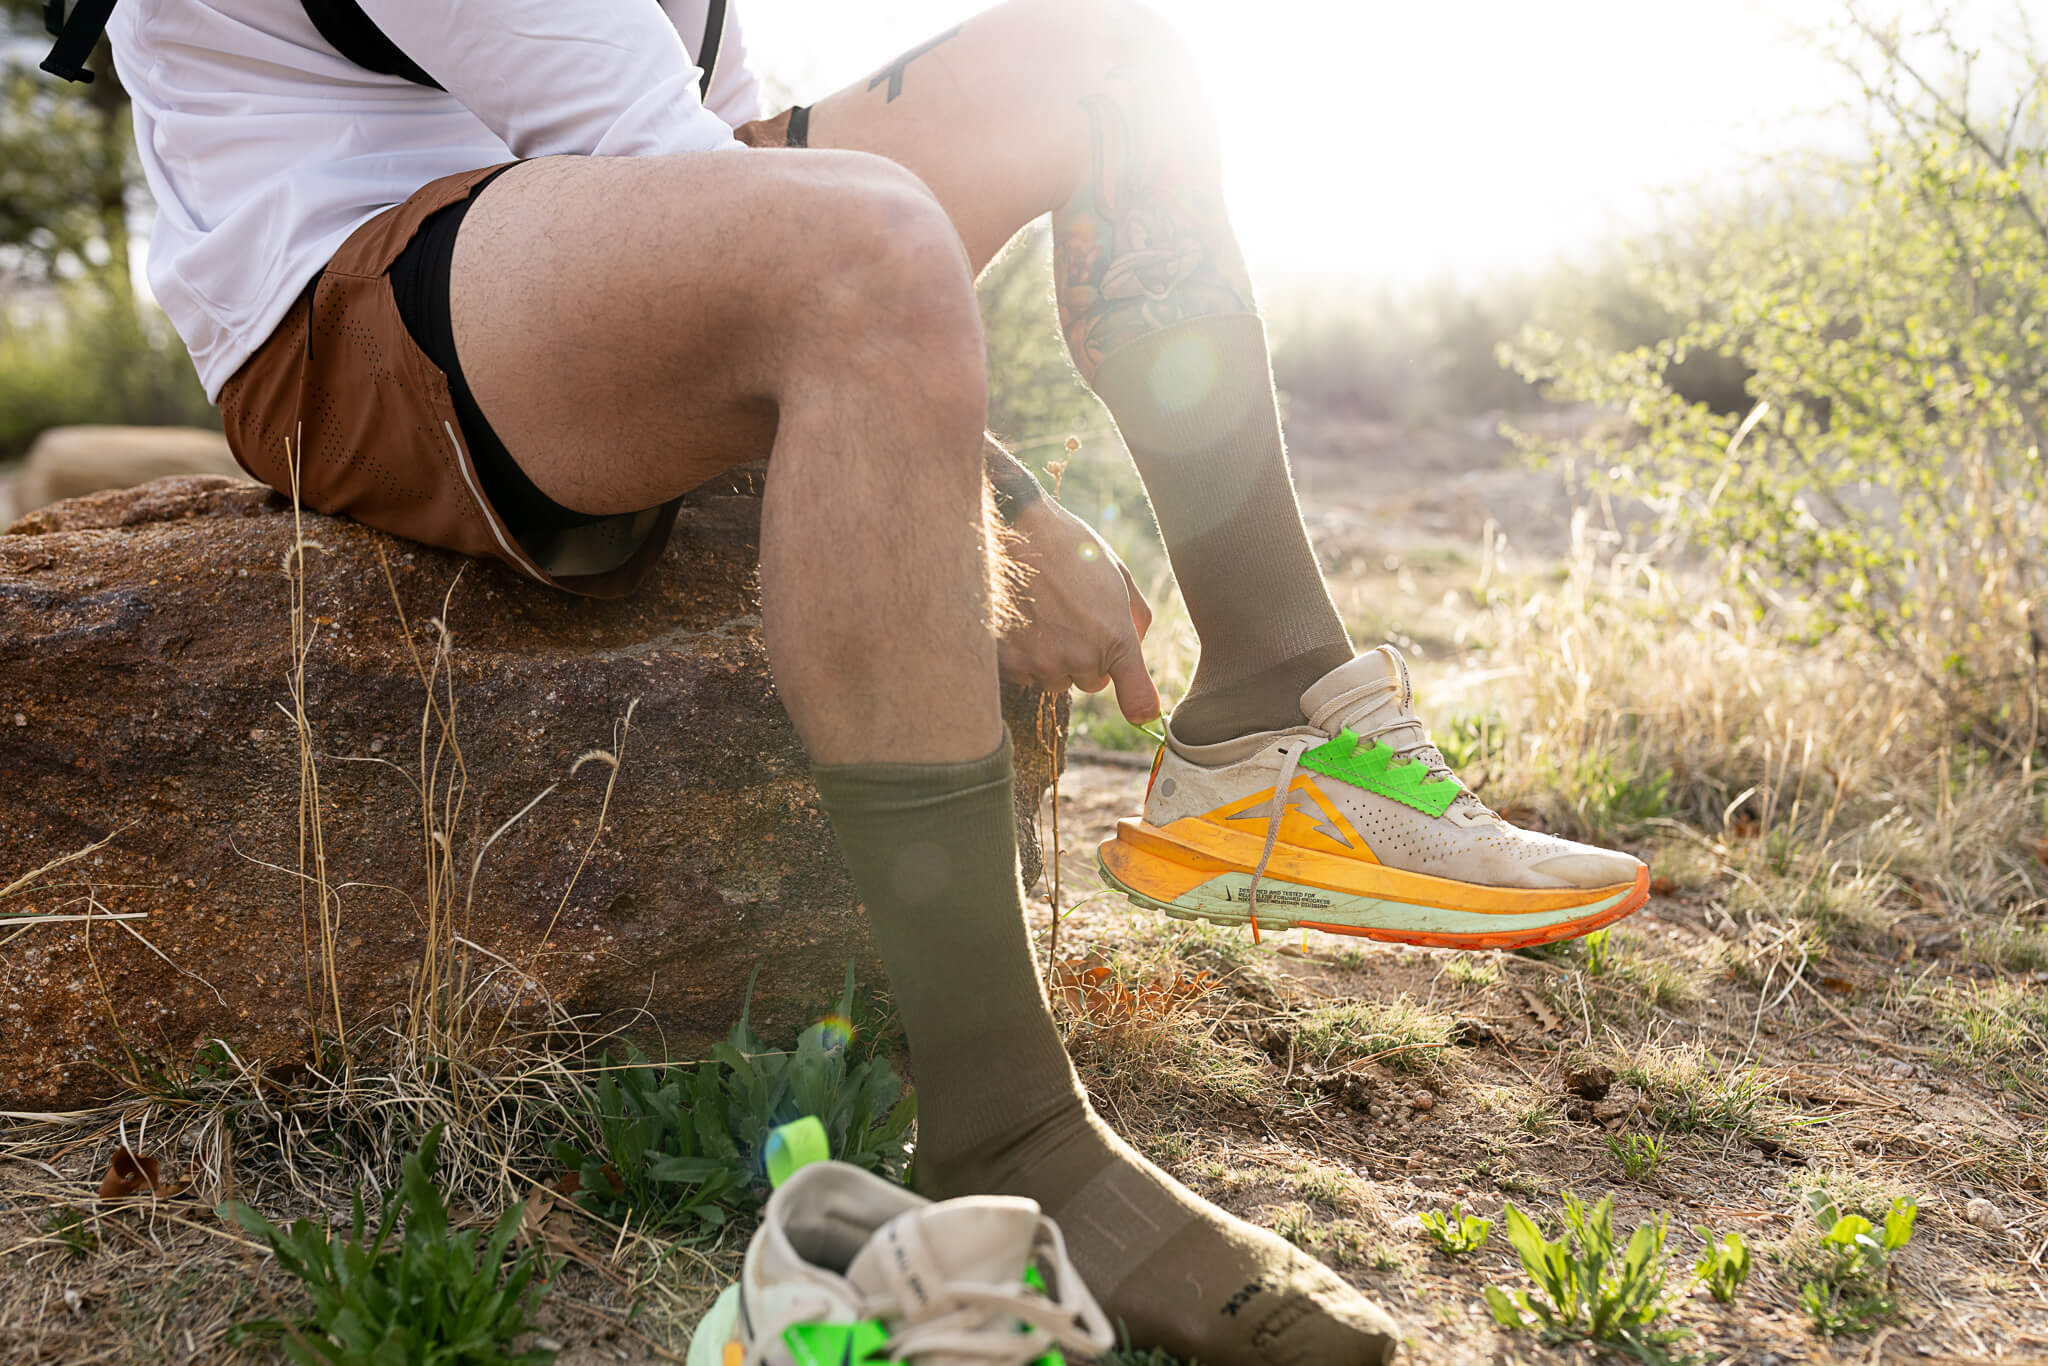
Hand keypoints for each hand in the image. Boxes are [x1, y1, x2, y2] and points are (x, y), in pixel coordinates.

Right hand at [998, 497, 1160, 723]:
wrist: (1014, 529)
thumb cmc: (1071, 547)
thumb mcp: (1118, 575)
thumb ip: (1136, 619)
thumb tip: (1136, 648)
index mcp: (1114, 637)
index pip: (1137, 697)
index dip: (1141, 707)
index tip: (1144, 716)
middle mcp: (1080, 658)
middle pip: (1091, 682)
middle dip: (1086, 658)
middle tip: (1073, 618)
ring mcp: (1041, 663)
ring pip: (1055, 680)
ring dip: (1052, 658)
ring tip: (1043, 614)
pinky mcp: (1009, 662)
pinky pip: (1025, 675)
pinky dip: (1024, 655)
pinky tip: (1022, 620)